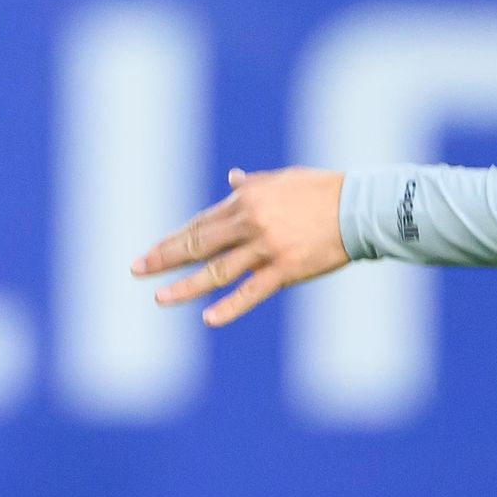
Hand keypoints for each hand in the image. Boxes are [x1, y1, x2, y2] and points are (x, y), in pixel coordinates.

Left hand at [136, 168, 346, 327]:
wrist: (360, 208)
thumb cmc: (322, 191)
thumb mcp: (283, 180)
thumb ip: (253, 184)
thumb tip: (231, 178)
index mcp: (247, 199)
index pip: (201, 223)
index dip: (174, 239)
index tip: (152, 251)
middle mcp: (251, 222)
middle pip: (198, 244)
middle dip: (164, 257)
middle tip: (137, 268)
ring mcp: (267, 247)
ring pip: (217, 270)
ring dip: (186, 286)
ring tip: (160, 297)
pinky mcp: (286, 269)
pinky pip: (251, 291)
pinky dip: (229, 305)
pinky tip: (208, 317)